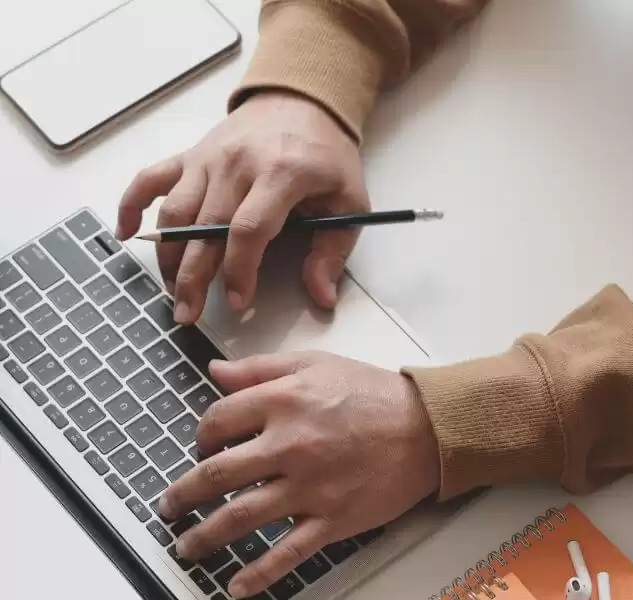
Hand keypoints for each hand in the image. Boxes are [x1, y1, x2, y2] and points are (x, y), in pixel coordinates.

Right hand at [116, 92, 368, 322]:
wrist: (302, 100)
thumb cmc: (326, 156)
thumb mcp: (349, 200)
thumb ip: (333, 250)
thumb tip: (322, 297)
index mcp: (281, 174)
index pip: (249, 230)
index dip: (239, 271)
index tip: (238, 301)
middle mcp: (237, 165)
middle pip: (205, 228)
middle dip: (193, 277)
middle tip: (188, 314)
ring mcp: (208, 158)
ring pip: (175, 211)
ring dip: (167, 255)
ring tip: (172, 290)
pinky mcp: (191, 155)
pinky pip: (151, 178)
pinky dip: (131, 204)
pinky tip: (125, 233)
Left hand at [157, 352, 439, 597]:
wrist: (427, 427)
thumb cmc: (373, 392)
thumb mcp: (316, 363)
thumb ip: (261, 367)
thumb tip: (215, 371)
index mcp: (283, 402)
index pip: (217, 421)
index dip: (201, 435)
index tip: (201, 445)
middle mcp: (290, 445)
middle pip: (216, 474)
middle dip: (182, 493)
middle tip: (169, 505)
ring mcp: (310, 487)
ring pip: (241, 516)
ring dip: (204, 535)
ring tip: (185, 546)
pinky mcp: (332, 519)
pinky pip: (286, 552)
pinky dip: (257, 573)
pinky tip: (236, 585)